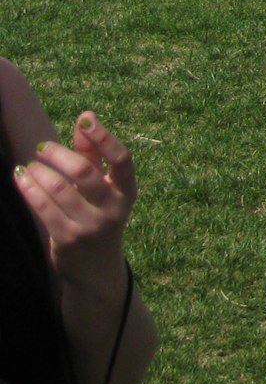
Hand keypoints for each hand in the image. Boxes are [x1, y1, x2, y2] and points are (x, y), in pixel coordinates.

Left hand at [12, 111, 136, 285]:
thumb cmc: (98, 215)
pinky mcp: (67, 239)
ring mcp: (89, 226)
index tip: (86, 121)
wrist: (96, 267)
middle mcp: (112, 209)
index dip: (105, 138)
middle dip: (59, 155)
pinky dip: (29, 189)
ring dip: (39, 172)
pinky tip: (22, 177)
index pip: (122, 160)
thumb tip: (86, 116)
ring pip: (58, 190)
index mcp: (127, 192)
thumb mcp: (102, 186)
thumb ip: (93, 153)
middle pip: (84, 173)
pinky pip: (43, 208)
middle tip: (41, 147)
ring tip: (29, 165)